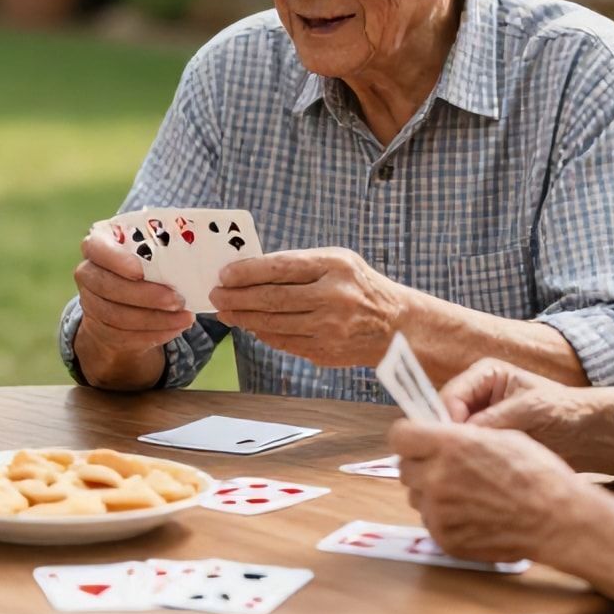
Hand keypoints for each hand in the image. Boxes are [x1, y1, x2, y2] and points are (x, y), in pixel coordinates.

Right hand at [73, 228, 195, 352]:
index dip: (116, 260)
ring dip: (156, 319)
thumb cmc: (141, 265)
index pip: (96, 248)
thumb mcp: (145, 252)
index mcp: (96, 246)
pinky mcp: (100, 330)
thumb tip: (195, 248)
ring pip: (118, 316)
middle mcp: (87, 274)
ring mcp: (90, 304)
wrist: (121, 300)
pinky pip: (126, 336)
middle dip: (146, 296)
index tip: (140, 271)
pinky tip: (175, 329)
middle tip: (178, 300)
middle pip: (109, 288)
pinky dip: (154, 334)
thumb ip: (158, 249)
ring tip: (185, 317)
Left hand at [210, 247, 410, 366]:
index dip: (247, 272)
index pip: (281, 267)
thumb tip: (250, 272)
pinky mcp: (325, 351)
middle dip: (237, 297)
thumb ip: (300, 264)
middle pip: (272, 299)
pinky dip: (262, 333)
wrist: (397, 326)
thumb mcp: (338, 262)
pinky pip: (283, 342)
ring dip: (243, 318)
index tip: (224, 274)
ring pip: (273, 323)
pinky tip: (249, 325)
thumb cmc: (360, 286)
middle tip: (216, 295)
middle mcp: (333, 297)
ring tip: (226, 311)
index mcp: (335, 266)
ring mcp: (329, 328)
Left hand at [388, 418, 584, 563]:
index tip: (418, 440)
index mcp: (449, 445)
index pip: (399, 435)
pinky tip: (471, 514)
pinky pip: (430, 521)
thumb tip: (435, 434)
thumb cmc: (536, 472)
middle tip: (446, 468)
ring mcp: (438, 512)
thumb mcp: (499, 435)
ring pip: (416, 496)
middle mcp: (436, 477)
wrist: (557, 520)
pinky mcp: (445, 538)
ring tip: (464, 493)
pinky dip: (444, 518)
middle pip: (404, 467)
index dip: (409, 436)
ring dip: (431, 492)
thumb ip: (458, 435)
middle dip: (422, 464)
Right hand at [436, 357, 590, 459]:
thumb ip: (495, 420)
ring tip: (464, 468)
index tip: (452, 443)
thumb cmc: (562, 410)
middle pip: (446, 415)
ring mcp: (479, 418)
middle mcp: (476, 394)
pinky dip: (467, 460)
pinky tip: (472, 473)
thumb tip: (464, 436)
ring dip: (458, 450)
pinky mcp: (485, 440)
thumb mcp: (529, 409)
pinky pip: (467, 450)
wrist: (586, 434)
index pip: (451, 394)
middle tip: (452, 459)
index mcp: (484, 374)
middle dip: (449, 436)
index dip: (446, 419)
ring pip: (453, 435)